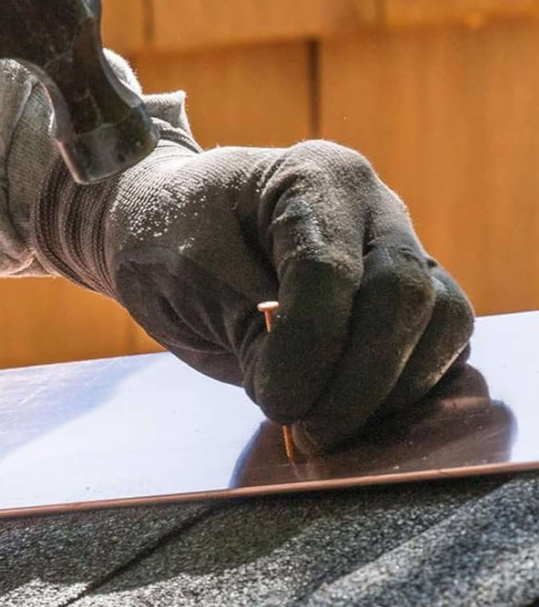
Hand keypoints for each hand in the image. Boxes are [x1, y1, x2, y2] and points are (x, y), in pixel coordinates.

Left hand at [31, 138, 473, 452]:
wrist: (163, 228)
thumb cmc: (165, 241)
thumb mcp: (190, 282)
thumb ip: (252, 336)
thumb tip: (309, 402)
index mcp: (310, 176)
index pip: (328, 272)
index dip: (306, 350)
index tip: (273, 403)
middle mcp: (369, 204)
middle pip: (405, 294)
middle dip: (360, 380)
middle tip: (308, 429)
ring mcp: (394, 245)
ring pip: (443, 319)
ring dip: (391, 388)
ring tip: (326, 423)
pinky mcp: (402, 292)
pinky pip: (438, 342)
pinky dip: (404, 386)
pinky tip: (353, 411)